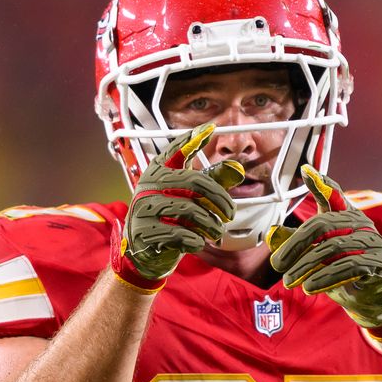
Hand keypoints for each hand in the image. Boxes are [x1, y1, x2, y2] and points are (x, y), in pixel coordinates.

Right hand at [111, 123, 244, 292]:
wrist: (146, 254)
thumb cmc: (172, 219)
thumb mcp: (193, 198)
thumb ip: (214, 182)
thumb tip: (238, 168)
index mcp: (158, 172)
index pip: (175, 150)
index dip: (192, 138)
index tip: (210, 128)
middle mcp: (148, 185)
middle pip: (194, 181)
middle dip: (219, 198)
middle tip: (231, 214)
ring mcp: (143, 207)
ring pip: (189, 209)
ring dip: (210, 224)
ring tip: (215, 232)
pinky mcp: (145, 231)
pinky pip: (180, 233)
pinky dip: (196, 240)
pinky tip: (197, 242)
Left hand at [267, 165, 381, 340]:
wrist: (372, 301)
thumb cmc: (341, 273)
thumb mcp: (316, 256)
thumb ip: (296, 243)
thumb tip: (271, 233)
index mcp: (346, 216)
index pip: (334, 195)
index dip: (322, 184)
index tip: (306, 171)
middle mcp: (362, 224)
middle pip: (323, 225)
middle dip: (295, 245)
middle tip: (276, 264)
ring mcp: (373, 242)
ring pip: (333, 247)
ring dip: (306, 266)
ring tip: (289, 282)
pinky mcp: (380, 263)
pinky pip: (349, 266)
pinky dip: (325, 277)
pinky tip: (309, 287)